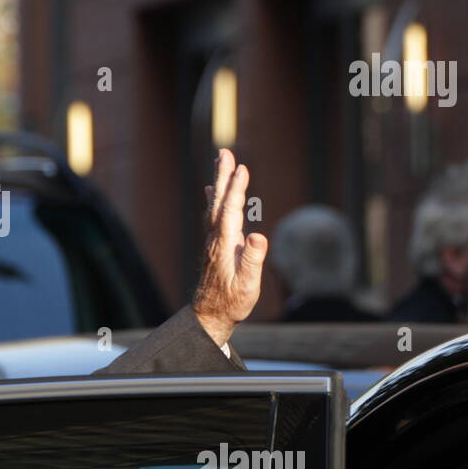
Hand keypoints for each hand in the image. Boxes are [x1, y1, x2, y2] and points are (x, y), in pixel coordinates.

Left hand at [194, 148, 267, 345]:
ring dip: (219, 182)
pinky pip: (214, 215)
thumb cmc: (232, 302)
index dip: (237, 190)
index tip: (242, 168)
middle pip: (220, 202)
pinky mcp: (215, 245)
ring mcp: (214, 241)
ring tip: (221, 161)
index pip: (231, 211)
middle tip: (224, 152)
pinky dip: (215, 199)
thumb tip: (257, 235)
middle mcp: (216, 239)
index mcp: (225, 245)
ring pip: (216, 205)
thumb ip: (252, 260)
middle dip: (223, 176)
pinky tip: (212, 190)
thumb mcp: (247, 285)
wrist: (209, 315)